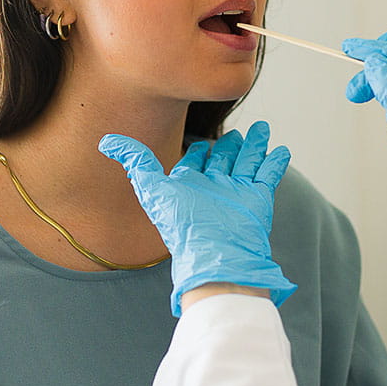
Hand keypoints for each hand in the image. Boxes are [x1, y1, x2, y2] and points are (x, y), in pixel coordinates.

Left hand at [99, 121, 296, 316]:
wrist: (216, 257)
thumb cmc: (183, 228)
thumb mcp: (153, 189)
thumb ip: (135, 162)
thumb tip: (106, 141)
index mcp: (190, 187)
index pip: (195, 163)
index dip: (198, 151)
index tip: (201, 141)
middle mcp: (214, 188)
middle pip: (223, 161)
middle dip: (230, 145)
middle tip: (236, 131)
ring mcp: (237, 192)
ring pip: (248, 162)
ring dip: (255, 145)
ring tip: (262, 128)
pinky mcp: (258, 197)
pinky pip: (268, 174)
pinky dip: (274, 161)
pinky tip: (280, 149)